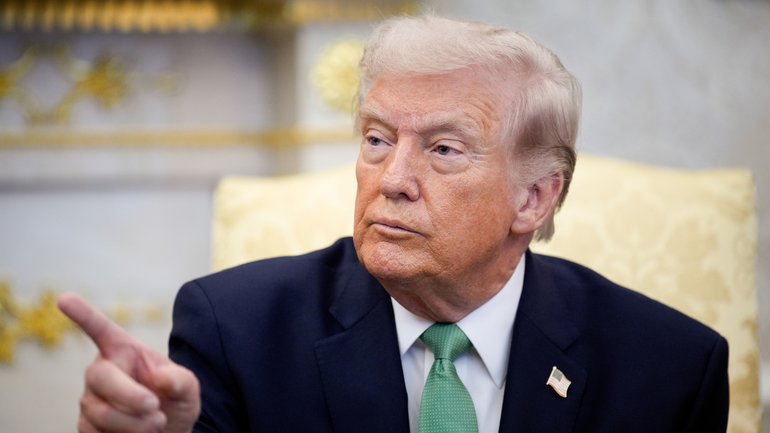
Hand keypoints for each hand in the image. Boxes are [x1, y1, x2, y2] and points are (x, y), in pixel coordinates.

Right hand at [58, 292, 199, 432]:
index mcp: (124, 351)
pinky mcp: (86, 425)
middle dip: (129, 397)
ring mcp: (90, 399)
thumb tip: (159, 378)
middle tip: (155, 408)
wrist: (168, 430)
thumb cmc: (175, 401)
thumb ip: (180, 379)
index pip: (100, 330)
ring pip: (101, 413)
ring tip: (157, 423)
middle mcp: (102, 371)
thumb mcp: (188, 388)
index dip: (83, 314)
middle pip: (101, 378)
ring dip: (134, 424)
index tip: (64, 298)